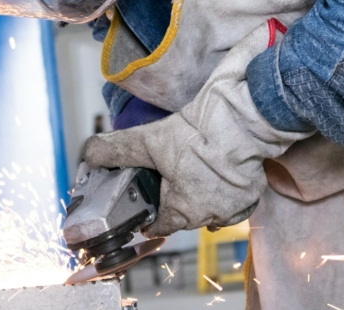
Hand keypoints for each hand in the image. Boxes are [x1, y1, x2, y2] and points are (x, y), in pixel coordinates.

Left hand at [84, 21, 313, 236]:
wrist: (244, 119)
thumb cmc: (199, 134)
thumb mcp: (148, 140)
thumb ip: (117, 150)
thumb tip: (88, 153)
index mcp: (182, 211)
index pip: (160, 225)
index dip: (149, 216)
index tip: (145, 210)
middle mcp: (211, 216)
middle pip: (186, 216)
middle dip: (176, 201)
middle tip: (169, 179)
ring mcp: (236, 206)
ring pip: (212, 209)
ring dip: (203, 196)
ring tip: (194, 175)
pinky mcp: (255, 190)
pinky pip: (236, 200)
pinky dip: (227, 191)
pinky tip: (220, 174)